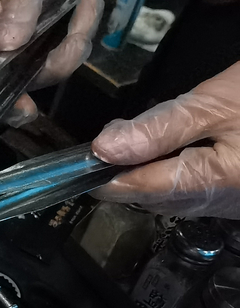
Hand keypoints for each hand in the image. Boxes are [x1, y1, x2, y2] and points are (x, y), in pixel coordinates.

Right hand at [0, 0, 113, 125]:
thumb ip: (18, 10)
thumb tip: (5, 46)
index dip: (6, 94)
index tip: (25, 109)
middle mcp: (5, 42)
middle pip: (28, 76)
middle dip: (60, 57)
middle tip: (79, 29)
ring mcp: (31, 43)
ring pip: (55, 66)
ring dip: (77, 39)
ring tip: (86, 3)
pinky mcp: (54, 39)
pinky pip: (71, 51)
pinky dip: (85, 28)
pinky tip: (88, 1)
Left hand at [92, 62, 239, 217]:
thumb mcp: (212, 103)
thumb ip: (158, 129)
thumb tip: (103, 149)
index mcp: (215, 183)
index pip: (139, 190)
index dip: (105, 175)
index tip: (82, 158)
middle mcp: (220, 203)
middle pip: (151, 197)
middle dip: (126, 170)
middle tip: (117, 133)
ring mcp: (228, 203)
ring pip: (168, 197)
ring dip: (147, 171)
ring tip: (140, 135)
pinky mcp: (233, 195)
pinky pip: (190, 191)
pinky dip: (171, 171)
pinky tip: (170, 146)